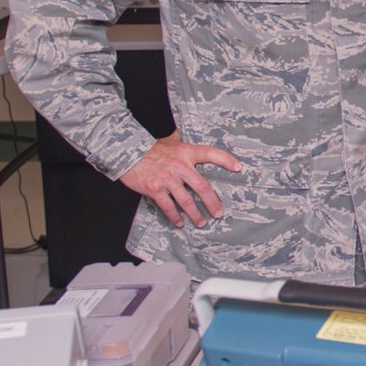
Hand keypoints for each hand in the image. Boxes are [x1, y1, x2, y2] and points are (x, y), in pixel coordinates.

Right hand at [119, 133, 242, 227]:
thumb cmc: (151, 149)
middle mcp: (179, 166)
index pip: (211, 154)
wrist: (127, 151)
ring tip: (200, 222)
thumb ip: (185, 149)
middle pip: (202, 187)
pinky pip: (168, 206)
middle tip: (218, 213)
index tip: (238, 168)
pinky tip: (179, 222)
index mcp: (186, 152)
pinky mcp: (155, 188)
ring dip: (195, 214)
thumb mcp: (171, 143)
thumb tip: (198, 151)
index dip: (226, 160)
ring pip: (186, 201)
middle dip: (212, 203)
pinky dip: (174, 216)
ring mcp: (167, 178)